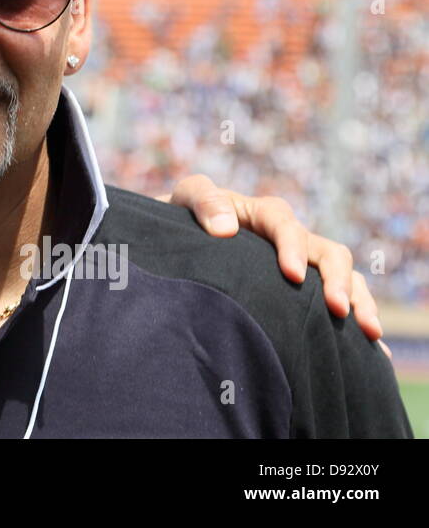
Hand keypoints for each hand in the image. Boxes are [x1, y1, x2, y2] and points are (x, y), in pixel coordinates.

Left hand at [162, 174, 387, 354]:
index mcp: (261, 214)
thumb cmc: (182, 219)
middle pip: (328, 251)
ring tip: (368, 331)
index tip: (292, 276)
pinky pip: (339, 299)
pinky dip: (358, 318)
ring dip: (358, 300)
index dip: (293, 248)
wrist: (177, 241)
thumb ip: (202, 202)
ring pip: (343, 276)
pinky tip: (373, 350)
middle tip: (337, 309)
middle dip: (336, 279)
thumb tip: (226, 228)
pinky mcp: (304, 289)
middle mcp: (289, 238)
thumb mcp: (185, 200)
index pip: (284, 224)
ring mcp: (302, 263)